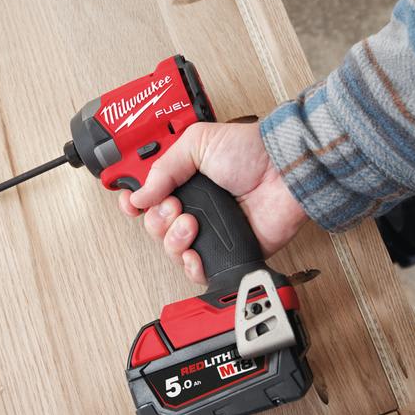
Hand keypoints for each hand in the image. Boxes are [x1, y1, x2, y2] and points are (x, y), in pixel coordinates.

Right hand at [118, 121, 306, 285]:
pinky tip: (194, 252)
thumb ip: (163, 168)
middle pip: (153, 226)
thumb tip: (139, 196)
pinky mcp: (225, 252)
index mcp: (183, 179)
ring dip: (173, 239)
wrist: (283, 174)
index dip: (134, 202)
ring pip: (170, 249)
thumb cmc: (250, 152)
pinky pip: (196, 270)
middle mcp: (194, 205)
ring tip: (192, 224)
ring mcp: (209, 230)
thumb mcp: (197, 143)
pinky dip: (190, 265)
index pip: (147, 196)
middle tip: (175, 207)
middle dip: (157, 219)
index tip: (131, 203)